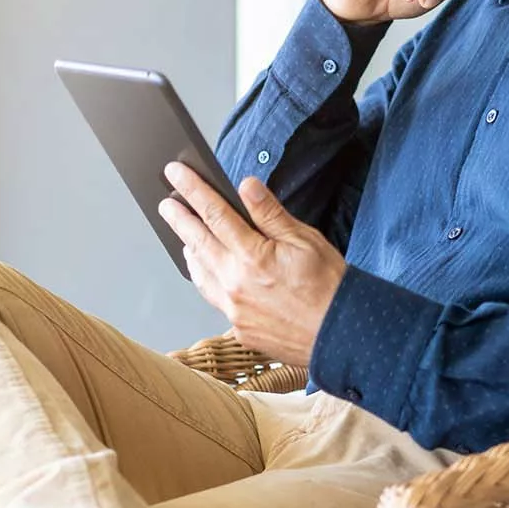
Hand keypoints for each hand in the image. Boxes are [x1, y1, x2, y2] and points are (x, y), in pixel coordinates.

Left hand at [157, 162, 344, 367]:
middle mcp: (236, 283)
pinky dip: (203, 277)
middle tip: (166, 203)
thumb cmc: (329, 286)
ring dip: (188, 249)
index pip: (214, 213)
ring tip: (182, 234)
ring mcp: (234, 308)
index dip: (192, 190)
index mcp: (253, 256)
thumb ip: (270, 213)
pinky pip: (212, 296)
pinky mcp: (239, 327)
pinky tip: (205, 269)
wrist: (342, 335)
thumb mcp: (305, 239)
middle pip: (197, 242)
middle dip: (179, 218)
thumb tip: (246, 186)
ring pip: (199, 272)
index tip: (176, 173)